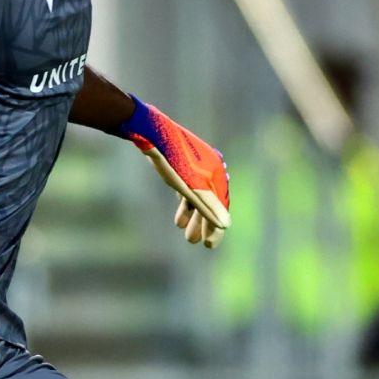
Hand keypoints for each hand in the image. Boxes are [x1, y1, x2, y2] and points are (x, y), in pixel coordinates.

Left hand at [122, 100, 230, 247]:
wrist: (151, 133)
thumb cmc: (172, 162)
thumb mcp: (189, 188)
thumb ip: (207, 206)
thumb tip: (226, 225)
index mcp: (217, 173)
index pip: (220, 206)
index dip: (216, 227)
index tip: (209, 245)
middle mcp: (211, 169)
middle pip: (210, 203)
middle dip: (203, 224)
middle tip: (195, 242)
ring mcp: (197, 166)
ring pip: (198, 196)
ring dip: (192, 216)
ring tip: (184, 233)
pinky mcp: (183, 164)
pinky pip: (189, 188)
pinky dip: (185, 204)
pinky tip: (179, 219)